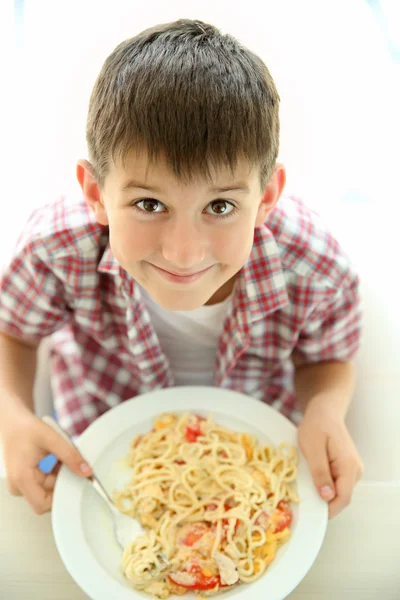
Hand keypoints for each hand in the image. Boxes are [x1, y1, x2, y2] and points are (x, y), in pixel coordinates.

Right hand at [2, 409, 91, 513]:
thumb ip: (70, 456)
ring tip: (60, 459)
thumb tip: (87, 472)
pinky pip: (44, 484)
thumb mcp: (52, 439)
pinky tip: (56, 461)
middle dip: (62, 483)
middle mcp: (18, 486)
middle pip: (47, 498)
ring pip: (48, 491)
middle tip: (70, 467)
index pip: (42, 505)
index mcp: (21, 478)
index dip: (60, 498)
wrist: (13, 421)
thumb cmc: (25, 428)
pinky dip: (54, 474)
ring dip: (59, 477)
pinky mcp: (25, 480)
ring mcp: (21, 484)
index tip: (75, 484)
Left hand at [297, 402, 363, 517]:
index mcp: (349, 466)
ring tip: (305, 484)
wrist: (324, 412)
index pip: (343, 498)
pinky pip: (336, 483)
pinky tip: (311, 477)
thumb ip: (320, 472)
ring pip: (338, 491)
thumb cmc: (316, 426)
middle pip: (341, 497)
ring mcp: (352, 470)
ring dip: (322, 492)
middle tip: (303, 498)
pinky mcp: (346, 469)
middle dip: (323, 501)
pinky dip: (324, 484)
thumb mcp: (312, 448)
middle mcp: (356, 471)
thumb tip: (327, 496)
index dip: (328, 509)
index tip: (310, 513)